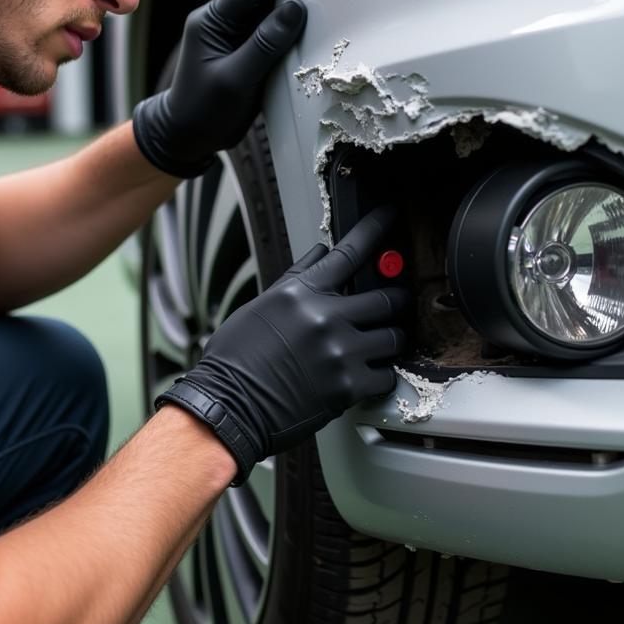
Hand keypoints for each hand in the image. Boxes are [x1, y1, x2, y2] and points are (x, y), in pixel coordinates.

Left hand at [132, 0, 307, 177]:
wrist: (186, 137)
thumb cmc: (201, 111)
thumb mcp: (235, 79)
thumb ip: (265, 45)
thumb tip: (293, 12)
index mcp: (210, 23)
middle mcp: (220, 24)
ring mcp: (231, 37)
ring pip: (265, 14)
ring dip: (285, 4)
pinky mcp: (243, 51)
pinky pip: (267, 33)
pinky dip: (283, 28)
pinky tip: (301, 23)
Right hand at [156, 206, 407, 483]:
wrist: (229, 406)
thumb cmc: (236, 360)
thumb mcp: (261, 307)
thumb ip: (296, 279)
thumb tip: (320, 254)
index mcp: (301, 294)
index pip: (348, 252)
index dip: (373, 230)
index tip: (388, 216)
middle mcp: (325, 318)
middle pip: (386, 298)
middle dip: (394, 301)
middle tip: (392, 306)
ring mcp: (340, 352)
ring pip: (393, 338)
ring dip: (387, 340)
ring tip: (372, 346)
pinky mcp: (348, 386)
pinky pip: (385, 375)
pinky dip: (378, 375)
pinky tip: (362, 374)